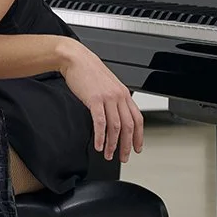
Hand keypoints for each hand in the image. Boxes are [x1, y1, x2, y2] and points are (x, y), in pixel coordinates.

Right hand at [61, 43, 143, 163]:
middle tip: (123, 157)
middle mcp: (119, 96)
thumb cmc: (89, 72)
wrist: (76, 59)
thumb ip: (114, 100)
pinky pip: (100, 123)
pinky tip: (99, 145)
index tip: (137, 148)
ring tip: (109, 155)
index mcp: (124, 94)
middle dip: (126, 145)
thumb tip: (116, 116)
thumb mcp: (108, 85)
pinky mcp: (95, 99)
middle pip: (128, 126)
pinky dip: (100, 137)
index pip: (137, 119)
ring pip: (115, 127)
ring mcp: (108, 98)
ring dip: (113, 144)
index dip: (139, 136)